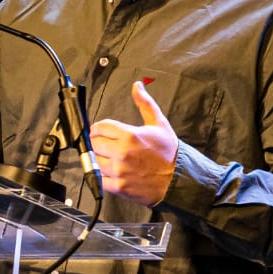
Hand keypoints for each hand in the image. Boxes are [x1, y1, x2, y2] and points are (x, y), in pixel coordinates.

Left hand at [90, 79, 178, 205]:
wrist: (178, 180)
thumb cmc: (169, 153)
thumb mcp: (159, 123)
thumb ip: (144, 103)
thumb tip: (137, 86)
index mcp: (130, 135)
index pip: (100, 127)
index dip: (99, 128)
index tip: (101, 131)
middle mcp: (122, 153)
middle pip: (94, 143)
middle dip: (98, 142)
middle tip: (105, 144)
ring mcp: (119, 171)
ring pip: (94, 161)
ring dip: (99, 158)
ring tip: (109, 157)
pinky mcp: (119, 187)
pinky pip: (99, 178)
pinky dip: (102, 175)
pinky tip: (111, 171)